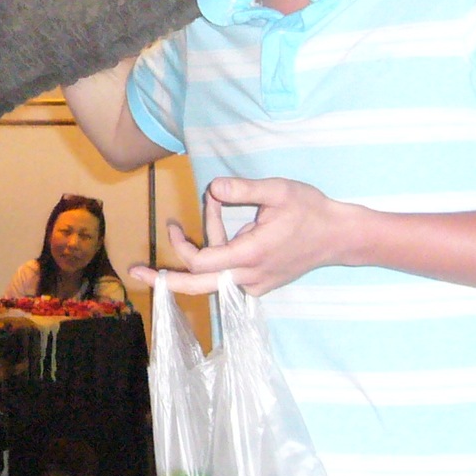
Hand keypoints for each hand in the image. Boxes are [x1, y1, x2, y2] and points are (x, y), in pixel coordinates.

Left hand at [129, 177, 350, 297]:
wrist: (339, 237)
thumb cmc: (310, 210)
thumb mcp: (278, 191)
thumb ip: (243, 190)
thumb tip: (212, 189)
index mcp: (250, 255)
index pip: (200, 262)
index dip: (182, 243)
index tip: (175, 223)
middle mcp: (249, 277)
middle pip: (196, 286)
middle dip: (163, 281)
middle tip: (135, 272)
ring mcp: (254, 285)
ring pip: (212, 277)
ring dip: (201, 252)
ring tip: (214, 212)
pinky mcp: (259, 285)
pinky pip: (227, 277)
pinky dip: (217, 257)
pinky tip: (225, 231)